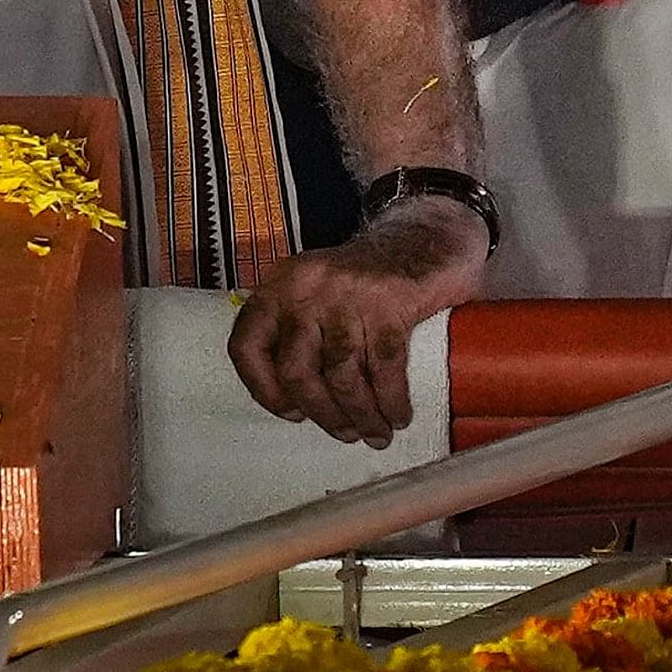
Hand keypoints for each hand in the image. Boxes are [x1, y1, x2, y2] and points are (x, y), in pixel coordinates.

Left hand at [226, 194, 488, 445]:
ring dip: (361, 416)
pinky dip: (391, 401)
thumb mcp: (315, 291)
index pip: (247, 345)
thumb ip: (296, 331)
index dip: (263, 389)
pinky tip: (398, 415)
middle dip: (323, 413)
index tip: (291, 413)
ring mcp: (347, 296)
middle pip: (297, 372)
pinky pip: (384, 368)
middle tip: (345, 434)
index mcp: (280, 288)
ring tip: (376, 434)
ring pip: (342, 377)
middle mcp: (306, 290)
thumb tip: (295, 400)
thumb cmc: (366, 279)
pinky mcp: (389, 304)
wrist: (424, 237)